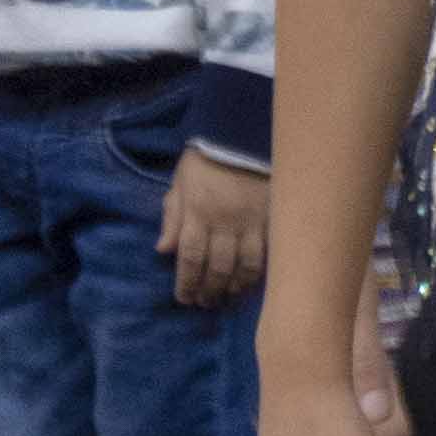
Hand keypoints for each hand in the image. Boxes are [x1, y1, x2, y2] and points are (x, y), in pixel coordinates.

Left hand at [156, 149, 270, 307]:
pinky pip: (266, 253)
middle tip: (205, 303)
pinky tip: (252, 283)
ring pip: (245, 266)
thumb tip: (163, 250)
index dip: (187, 283)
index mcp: (197, 212)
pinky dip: (258, 272)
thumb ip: (172, 216)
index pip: (191, 257)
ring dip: (235, 287)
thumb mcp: (180, 182)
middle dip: (209, 291)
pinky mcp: (271, 218)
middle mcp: (224, 221)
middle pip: (218, 267)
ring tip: (228, 297)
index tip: (184, 299)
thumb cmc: (205, 159)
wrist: (243, 133)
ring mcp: (250, 221)